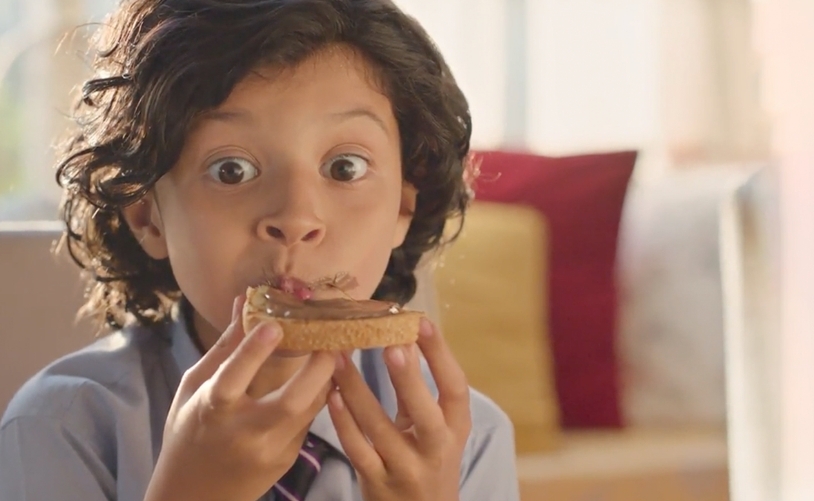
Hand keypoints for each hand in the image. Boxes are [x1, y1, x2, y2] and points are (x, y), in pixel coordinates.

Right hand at [144, 296, 336, 500]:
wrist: (194, 497)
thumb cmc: (188, 432)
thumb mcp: (194, 387)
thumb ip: (223, 348)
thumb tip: (245, 302)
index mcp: (212, 410)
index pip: (232, 378)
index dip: (253, 350)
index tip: (276, 323)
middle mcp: (244, 432)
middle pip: (291, 402)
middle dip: (319, 368)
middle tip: (333, 338)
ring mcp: (269, 450)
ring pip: (310, 411)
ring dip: (327, 379)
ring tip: (339, 349)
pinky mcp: (287, 460)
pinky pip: (308, 422)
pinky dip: (318, 398)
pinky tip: (325, 377)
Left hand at [328, 318, 471, 500]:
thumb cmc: (427, 461)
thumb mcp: (434, 429)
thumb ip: (419, 391)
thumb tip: (404, 338)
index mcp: (455, 429)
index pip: (455, 389)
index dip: (440, 355)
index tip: (422, 322)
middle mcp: (435, 450)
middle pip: (425, 413)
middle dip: (408, 378)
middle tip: (389, 344)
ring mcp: (405, 469)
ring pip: (380, 429)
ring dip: (357, 391)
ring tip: (338, 358)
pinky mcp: (377, 483)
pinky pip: (357, 449)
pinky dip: (343, 422)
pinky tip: (331, 395)